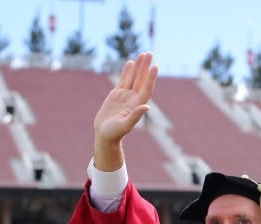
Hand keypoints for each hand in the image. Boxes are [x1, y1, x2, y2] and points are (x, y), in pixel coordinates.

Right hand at [93, 52, 157, 170]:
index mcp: (137, 105)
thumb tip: (146, 107)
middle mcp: (133, 99)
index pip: (146, 88)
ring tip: (143, 54)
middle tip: (150, 53)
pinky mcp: (116, 95)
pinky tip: (131, 62)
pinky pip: (123, 80)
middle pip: (141, 79)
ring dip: (138, 66)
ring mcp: (125, 96)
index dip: (151, 77)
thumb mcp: (125, 125)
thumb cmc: (115, 133)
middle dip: (145, 66)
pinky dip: (127, 71)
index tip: (155, 66)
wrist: (105, 135)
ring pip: (133, 77)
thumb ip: (135, 116)